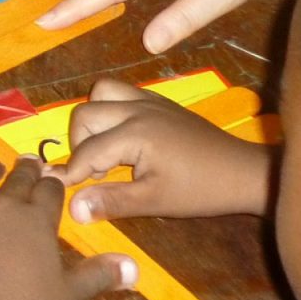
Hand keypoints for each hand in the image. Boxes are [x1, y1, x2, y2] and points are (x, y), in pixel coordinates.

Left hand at [0, 157, 135, 299]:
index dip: (53, 184)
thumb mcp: (70, 293)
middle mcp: (9, 203)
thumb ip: (100, 275)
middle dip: (27, 167)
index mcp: (40, 219)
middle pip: (21, 174)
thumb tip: (134, 268)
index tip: (52, 182)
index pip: (51, 188)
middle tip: (28, 164)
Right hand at [47, 79, 271, 220]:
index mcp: (134, 132)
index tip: (59, 189)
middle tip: (93, 173)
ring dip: (93, 118)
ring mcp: (149, 99)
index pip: (87, 150)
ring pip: (101, 91)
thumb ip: (111, 201)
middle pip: (85, 113)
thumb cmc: (199, 190)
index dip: (70, 172)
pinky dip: (111, 109)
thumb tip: (72, 208)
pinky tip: (124, 137)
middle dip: (79, 143)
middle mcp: (137, 107)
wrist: (242, 172)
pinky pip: (122, 91)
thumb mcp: (154, 201)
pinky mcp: (159, 100)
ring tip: (104, 148)